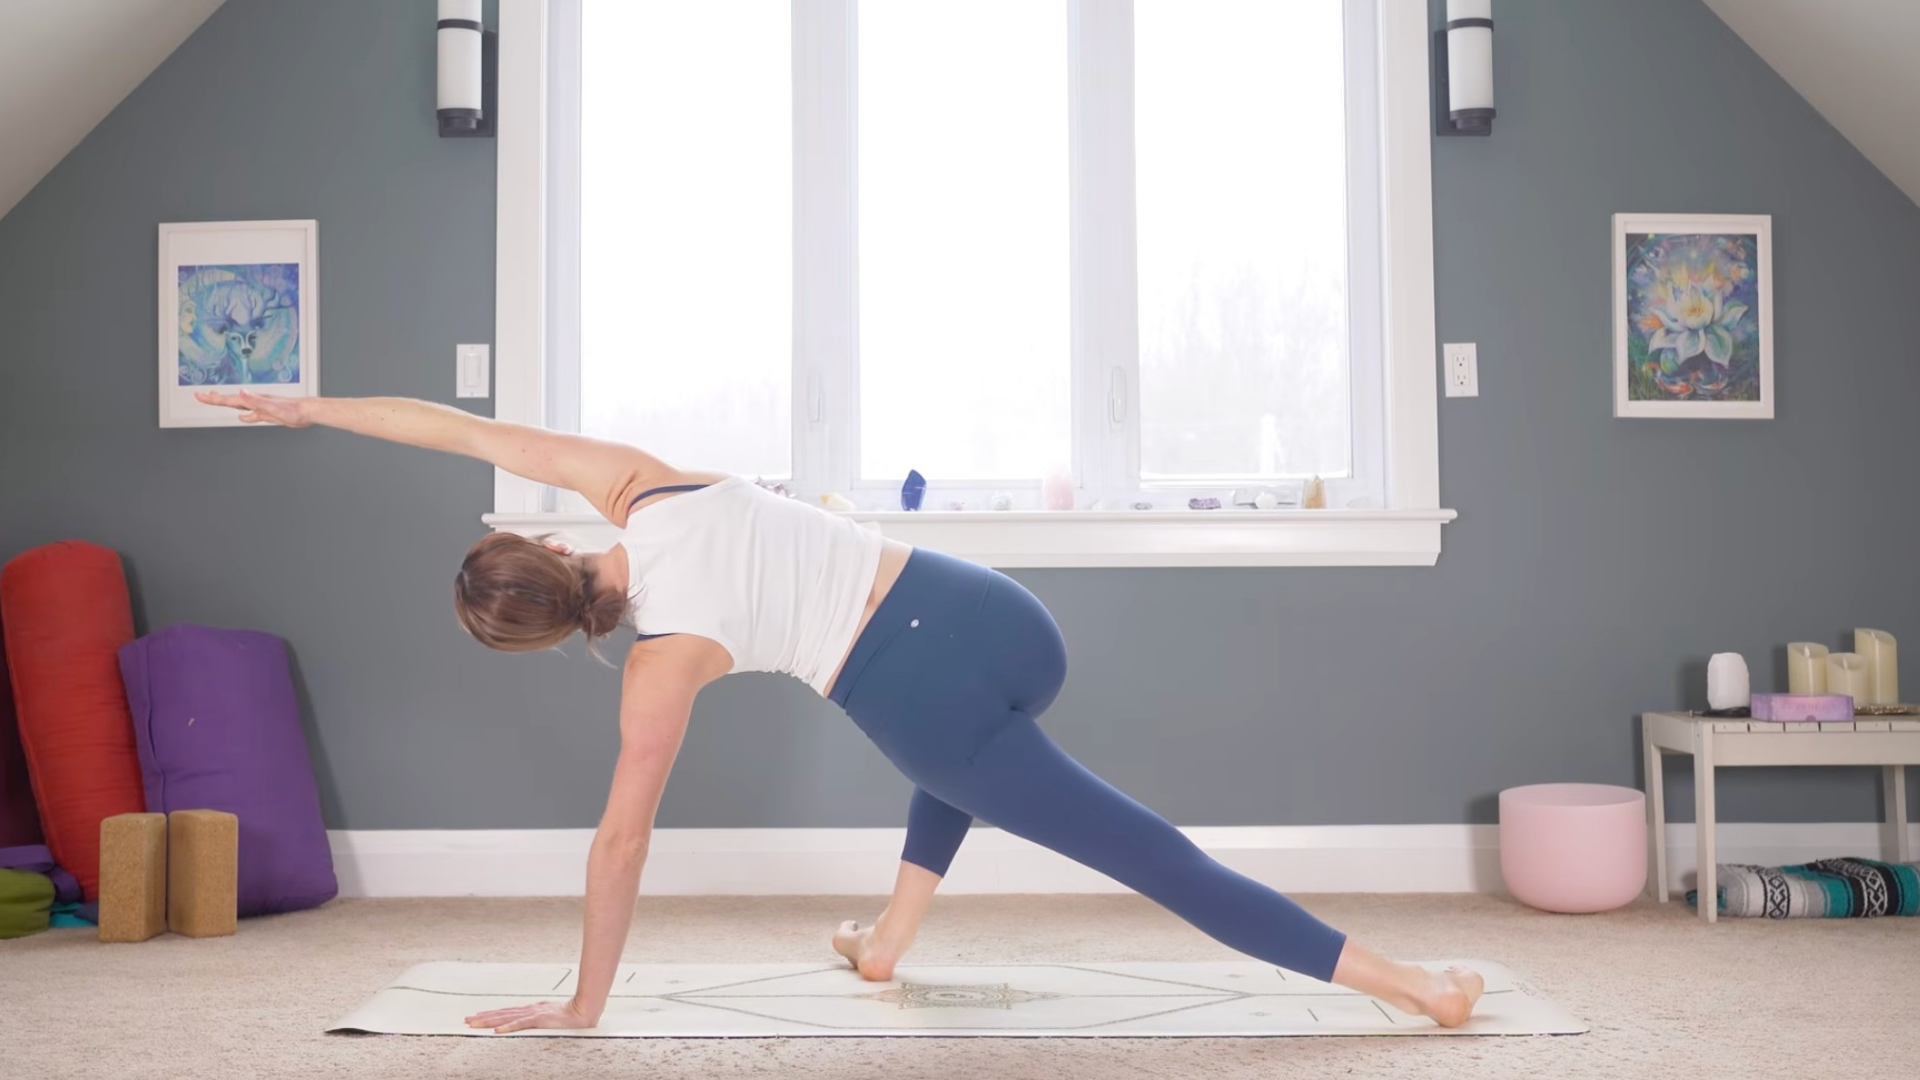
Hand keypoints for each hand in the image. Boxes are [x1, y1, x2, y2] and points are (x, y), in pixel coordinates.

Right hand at [193, 389, 313, 426]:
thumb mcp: (272, 406)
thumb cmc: (293, 410)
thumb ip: (256, 400)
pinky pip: (253, 415)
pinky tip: (244, 417)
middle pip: (231, 401)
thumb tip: (241, 392)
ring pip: (241, 406)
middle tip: (202, 396)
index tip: (199, 395)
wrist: (307, 411)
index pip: (228, 399)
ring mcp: (262, 408)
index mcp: (253, 401)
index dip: (213, 398)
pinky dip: (246, 416)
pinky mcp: (269, 414)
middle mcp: (256, 402)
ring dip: (228, 405)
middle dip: (215, 399)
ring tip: (218, 401)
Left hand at [464, 998, 599, 1033]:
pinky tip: (497, 1031)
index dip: (489, 1015)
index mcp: (530, 1010)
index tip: (475, 1017)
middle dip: (482, 1018)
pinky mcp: (539, 1019)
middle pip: (501, 1014)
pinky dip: (508, 1027)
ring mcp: (533, 1014)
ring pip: (505, 1018)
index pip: (505, 1013)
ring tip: (473, 1024)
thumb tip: (526, 1021)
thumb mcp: (549, 1016)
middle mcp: (528, 1010)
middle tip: (466, 1020)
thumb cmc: (569, 1015)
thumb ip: (537, 1018)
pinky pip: (521, 1024)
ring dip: (488, 1021)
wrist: (583, 1011)